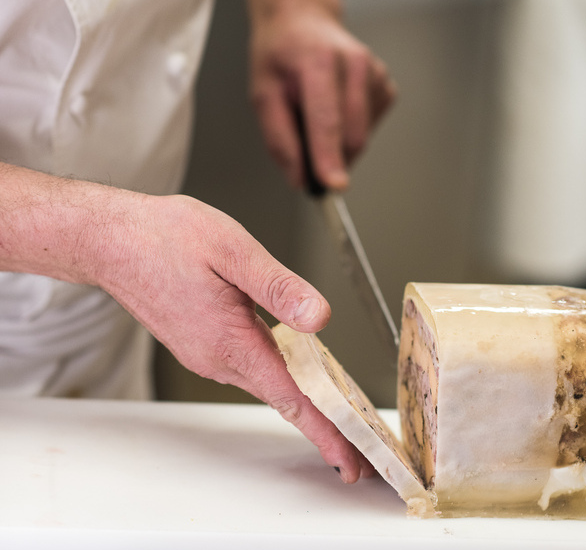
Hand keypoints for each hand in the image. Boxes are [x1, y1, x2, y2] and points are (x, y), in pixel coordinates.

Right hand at [98, 193, 373, 481]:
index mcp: (231, 339)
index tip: (351, 461)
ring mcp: (206, 353)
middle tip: (359, 442)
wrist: (111, 242)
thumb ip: (279, 287)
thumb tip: (320, 317)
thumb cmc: (164, 239)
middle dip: (324, 421)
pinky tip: (292, 365)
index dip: (327, 432)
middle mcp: (217, 356)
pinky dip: (277, 373)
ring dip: (302, 396)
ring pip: (266, 380)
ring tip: (336, 408)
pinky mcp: (200, 342)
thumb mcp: (232, 250)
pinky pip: (248, 365)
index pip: (292, 399)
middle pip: (284, 397)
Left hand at [249, 5, 395, 190]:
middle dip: (329, 159)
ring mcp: (376, 74)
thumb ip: (280, 140)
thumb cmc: (281, 56)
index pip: (326, 118)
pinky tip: (336, 106)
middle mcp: (354, 64)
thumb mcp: (263, 94)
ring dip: (338, 143)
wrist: (304, 20)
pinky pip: (369, 130)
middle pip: (351, 137)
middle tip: (304, 149)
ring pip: (361, 138)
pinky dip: (350, 131)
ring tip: (316, 112)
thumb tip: (300, 179)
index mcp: (318, 61)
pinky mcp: (386, 87)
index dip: (329, 155)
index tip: (333, 184)